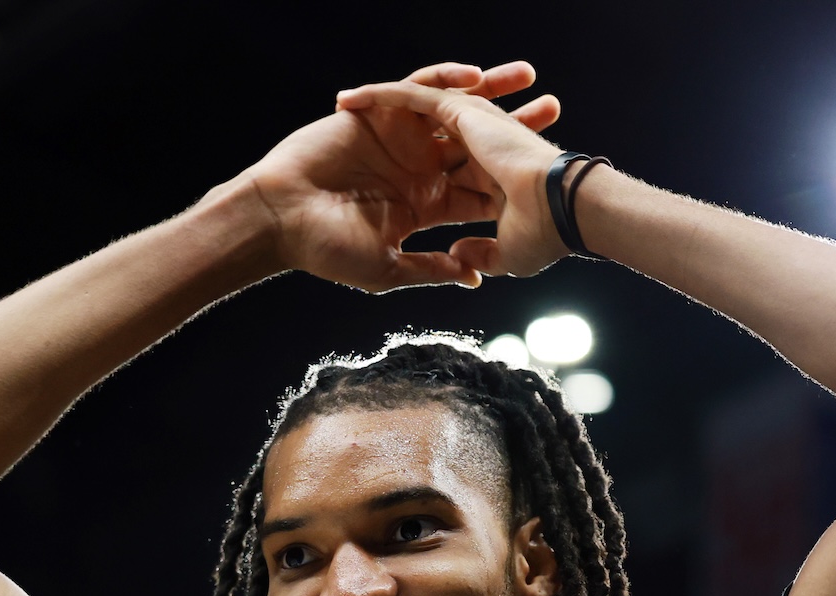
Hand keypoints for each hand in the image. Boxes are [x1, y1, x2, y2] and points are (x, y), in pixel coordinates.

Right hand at [240, 61, 560, 292]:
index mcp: (428, 204)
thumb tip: (476, 278)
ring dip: (490, 90)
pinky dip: (442, 80)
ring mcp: (401, 141)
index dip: (516, 180)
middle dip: (516, 125)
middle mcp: (419, 168)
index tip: (552, 176)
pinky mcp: (377, 116)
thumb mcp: (387, 269)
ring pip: (454, 109)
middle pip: (478, 143)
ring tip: (526, 76)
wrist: (280, 222)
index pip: (482, 188)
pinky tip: (471, 77)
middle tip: (555, 112)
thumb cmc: (327, 251)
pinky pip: (415, 90)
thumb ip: (431, 269)